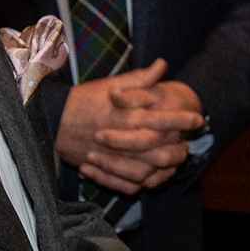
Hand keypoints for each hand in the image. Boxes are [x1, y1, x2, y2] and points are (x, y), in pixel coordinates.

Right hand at [56, 60, 204, 195]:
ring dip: (164, 169)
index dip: (183, 120)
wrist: (51, 121)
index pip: (162, 119)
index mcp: (124, 115)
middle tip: (189, 145)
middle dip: (178, 150)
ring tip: (175, 162)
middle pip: (158, 152)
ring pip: (146, 173)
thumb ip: (139, 78)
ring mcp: (111, 159)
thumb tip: (163, 65)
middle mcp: (120, 140)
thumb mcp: (110, 84)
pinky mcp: (102, 172)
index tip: (198, 119)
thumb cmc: (83, 100)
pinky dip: (143, 184)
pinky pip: (128, 186)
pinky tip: (153, 177)